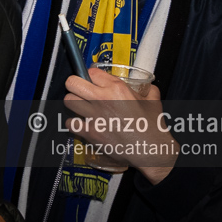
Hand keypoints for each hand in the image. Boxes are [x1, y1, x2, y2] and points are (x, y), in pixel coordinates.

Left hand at [64, 67, 178, 183]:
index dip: (91, 76)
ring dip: (73, 102)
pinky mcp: (90, 133)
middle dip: (75, 84)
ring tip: (81, 106)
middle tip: (80, 90)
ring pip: (68, 100)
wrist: (150, 150)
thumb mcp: (153, 99)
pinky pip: (71, 123)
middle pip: (72, 82)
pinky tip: (82, 123)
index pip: (91, 72)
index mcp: (117, 88)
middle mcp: (102, 99)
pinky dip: (74, 123)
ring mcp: (94, 117)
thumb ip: (146, 89)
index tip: (93, 81)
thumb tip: (144, 87)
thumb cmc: (152, 125)